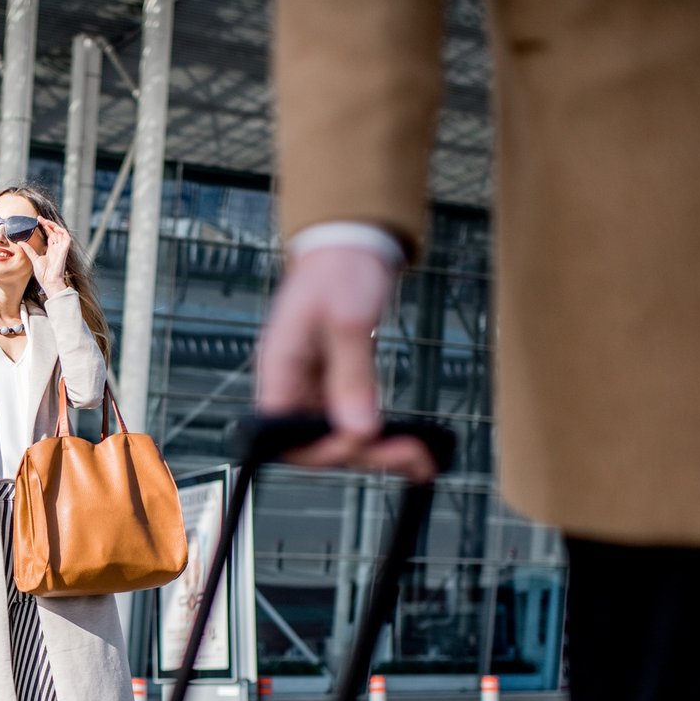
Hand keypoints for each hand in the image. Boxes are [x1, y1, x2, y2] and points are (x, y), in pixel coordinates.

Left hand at [21, 217, 72, 295]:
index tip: (38, 220)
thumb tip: (20, 242)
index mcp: (51, 250)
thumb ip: (29, 250)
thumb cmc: (44, 274)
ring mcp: (61, 249)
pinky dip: (61, 231)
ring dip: (54, 225)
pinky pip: (66, 237)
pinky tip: (53, 227)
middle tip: (39, 218)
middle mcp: (57, 248)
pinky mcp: (65, 250)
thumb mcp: (34, 259)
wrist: (50, 282)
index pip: (50, 235)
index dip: (45, 227)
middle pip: (54, 232)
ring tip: (45, 221)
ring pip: (61, 232)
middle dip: (48, 224)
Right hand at [255, 245, 435, 481]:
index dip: (321, 448)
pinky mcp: (334, 386)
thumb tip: (360, 431)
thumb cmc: (339, 269)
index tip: (364, 440)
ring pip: (337, 438)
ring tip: (420, 457)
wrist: (350, 244)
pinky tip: (410, 444)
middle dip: (362, 454)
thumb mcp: (349, 321)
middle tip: (410, 455)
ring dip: (377, 452)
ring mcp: (312, 388)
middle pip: (314, 444)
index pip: (283, 435)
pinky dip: (381, 437)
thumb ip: (352, 378)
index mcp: (278, 369)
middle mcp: (290, 386)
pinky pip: (352, 423)